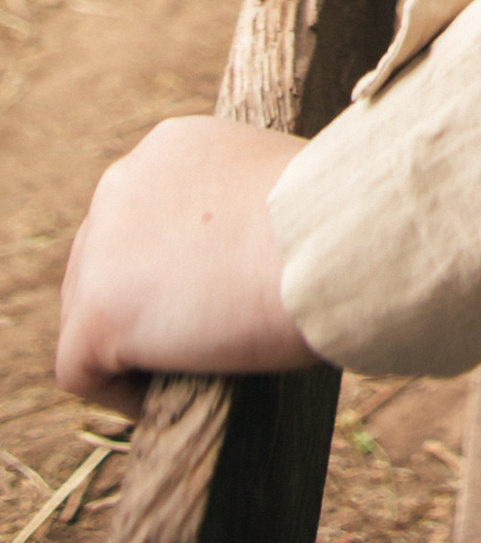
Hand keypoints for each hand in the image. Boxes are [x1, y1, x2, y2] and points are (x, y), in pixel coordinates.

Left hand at [58, 120, 316, 415]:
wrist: (334, 239)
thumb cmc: (336, 221)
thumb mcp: (280, 189)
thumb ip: (241, 209)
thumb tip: (246, 256)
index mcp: (170, 146)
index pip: (144, 216)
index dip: (168, 265)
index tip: (210, 297)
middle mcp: (122, 182)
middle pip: (102, 262)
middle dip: (140, 304)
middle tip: (195, 340)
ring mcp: (100, 247)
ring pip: (85, 314)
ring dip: (130, 345)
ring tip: (188, 369)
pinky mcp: (95, 311)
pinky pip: (81, 370)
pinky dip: (120, 392)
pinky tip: (169, 396)